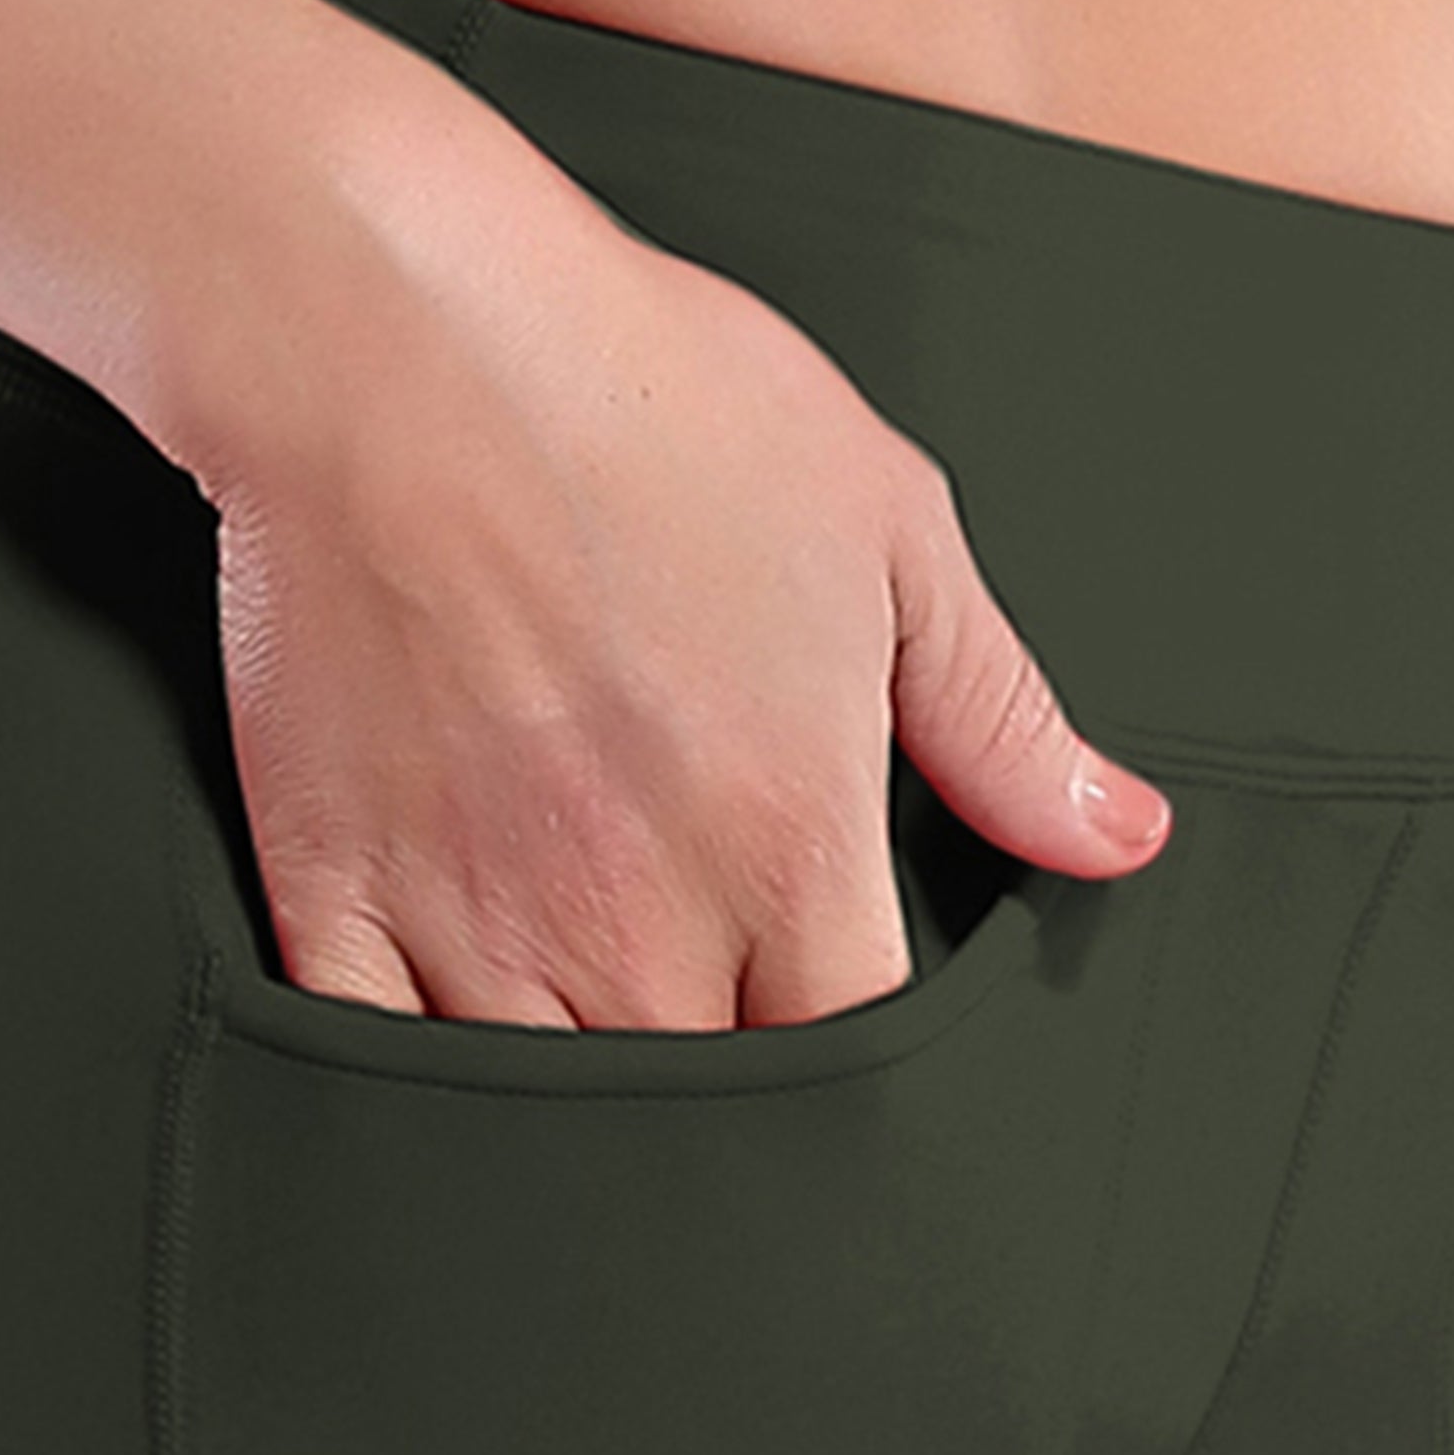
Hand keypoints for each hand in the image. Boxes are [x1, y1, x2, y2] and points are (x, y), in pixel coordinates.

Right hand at [188, 117, 1170, 1031]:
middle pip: (704, 1112)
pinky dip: (411, 1099)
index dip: (855, 1078)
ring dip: (582, 1121)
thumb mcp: (887, 528)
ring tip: (597, 1082)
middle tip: (715, 1053)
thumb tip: (1119, 837)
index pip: (854, 1057)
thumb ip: (999, 716)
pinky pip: (374, 1068)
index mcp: (789, 841)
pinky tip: (443, 1074)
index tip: (835, 1038)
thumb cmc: (649, 398)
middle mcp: (639, 915)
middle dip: (724, 1102)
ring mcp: (473, 914)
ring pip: (545, 1121)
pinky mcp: (334, 885)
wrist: (399, 332)